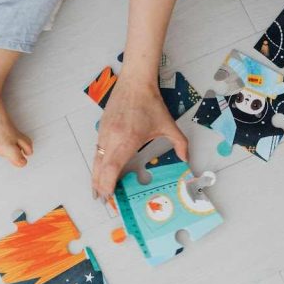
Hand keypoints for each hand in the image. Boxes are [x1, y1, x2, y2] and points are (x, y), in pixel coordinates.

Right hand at [92, 76, 188, 197]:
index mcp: (128, 140)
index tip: (109, 197)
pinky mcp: (101, 128)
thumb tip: (187, 160)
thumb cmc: (150, 103)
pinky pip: (96, 151)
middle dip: (100, 187)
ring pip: (96, 161)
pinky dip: (97, 164)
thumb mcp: (169, 125)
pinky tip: (101, 172)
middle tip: (104, 202)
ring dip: (96, 177)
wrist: (135, 82)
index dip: (108, 185)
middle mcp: (112, 138)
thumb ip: (180, 144)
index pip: (112, 168)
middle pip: (100, 169)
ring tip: (98, 192)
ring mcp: (104, 133)